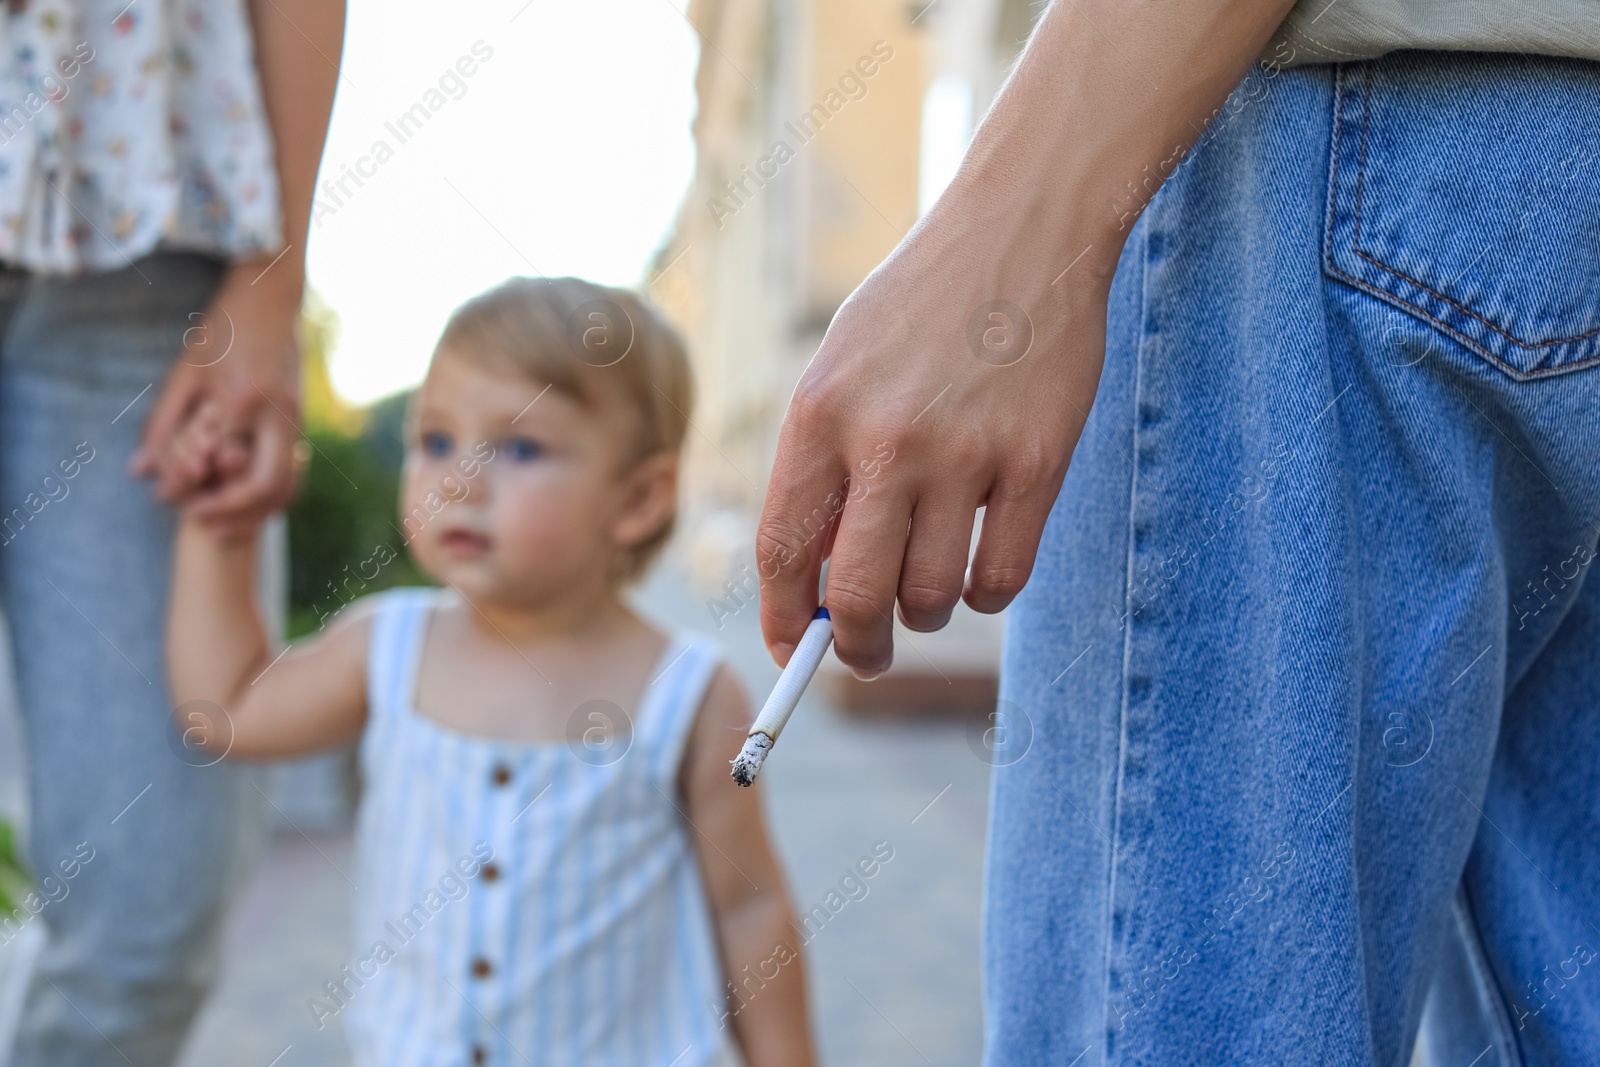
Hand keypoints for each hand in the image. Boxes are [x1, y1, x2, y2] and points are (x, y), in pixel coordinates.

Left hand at [131, 257, 304, 536]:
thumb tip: (141, 473)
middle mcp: (277, 414)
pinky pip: (292, 473)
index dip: (194, 489)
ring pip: (288, 486)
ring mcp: (296, 419)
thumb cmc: (222, 331)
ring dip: (258, 513)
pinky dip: (272, 497)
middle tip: (199, 521)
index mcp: (243, 400)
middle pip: (266, 487)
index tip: (168, 499)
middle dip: (233, 513)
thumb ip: (165, 425)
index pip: (220, 464)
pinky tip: (245, 502)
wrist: (269, 301)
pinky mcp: (301, 421)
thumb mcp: (184, 373)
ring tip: (224, 524)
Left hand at [757, 197, 1116, 678]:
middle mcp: (885, 438)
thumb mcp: (843, 368)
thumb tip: (818, 589)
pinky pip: (1002, 578)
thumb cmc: (920, 308)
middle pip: (855, 596)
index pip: (783, 550)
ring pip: (931, 598)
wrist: (1023, 228)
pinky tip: (981, 567)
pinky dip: (985, 594)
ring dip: (925, 616)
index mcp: (819, 412)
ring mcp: (966, 452)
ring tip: (928, 589)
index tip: (790, 653)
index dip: (783, 620)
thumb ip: (824, 469)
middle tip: (866, 655)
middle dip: (855, 649)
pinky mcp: (1038, 461)